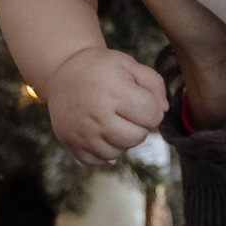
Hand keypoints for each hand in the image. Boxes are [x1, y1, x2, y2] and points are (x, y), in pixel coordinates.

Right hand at [44, 40, 171, 162]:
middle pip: (138, 137)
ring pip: (120, 152)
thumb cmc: (101, 69)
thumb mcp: (129, 64)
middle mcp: (97, 115)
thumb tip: (163, 110)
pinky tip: (101, 132)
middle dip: (139, 126)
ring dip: (123, 139)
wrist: (62, 73)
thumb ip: (154, 83)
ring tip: (114, 121)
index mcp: (114, 92)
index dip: (153, 109)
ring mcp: (83, 133)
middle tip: (127, 112)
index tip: (141, 101)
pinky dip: (105, 149)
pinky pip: (100, 160)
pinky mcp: (72, 145)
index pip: (152, 115)